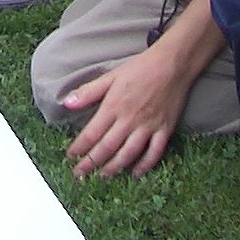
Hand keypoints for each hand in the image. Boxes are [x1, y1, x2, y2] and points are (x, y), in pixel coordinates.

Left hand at [63, 47, 193, 179]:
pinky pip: (154, 153)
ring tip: (103, 175)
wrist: (171, 64)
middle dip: (91, 163)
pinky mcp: (164, 130)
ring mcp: (148, 127)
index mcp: (114, 106)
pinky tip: (135, 173)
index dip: (80, 147)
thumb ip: (89, 92)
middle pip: (107, 147)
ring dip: (114, 168)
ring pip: (128, 154)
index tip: (70, 156)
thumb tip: (67, 103)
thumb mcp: (111, 76)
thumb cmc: (140, 68)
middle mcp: (129, 120)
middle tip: (80, 174)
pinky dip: (144, 166)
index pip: (92, 133)